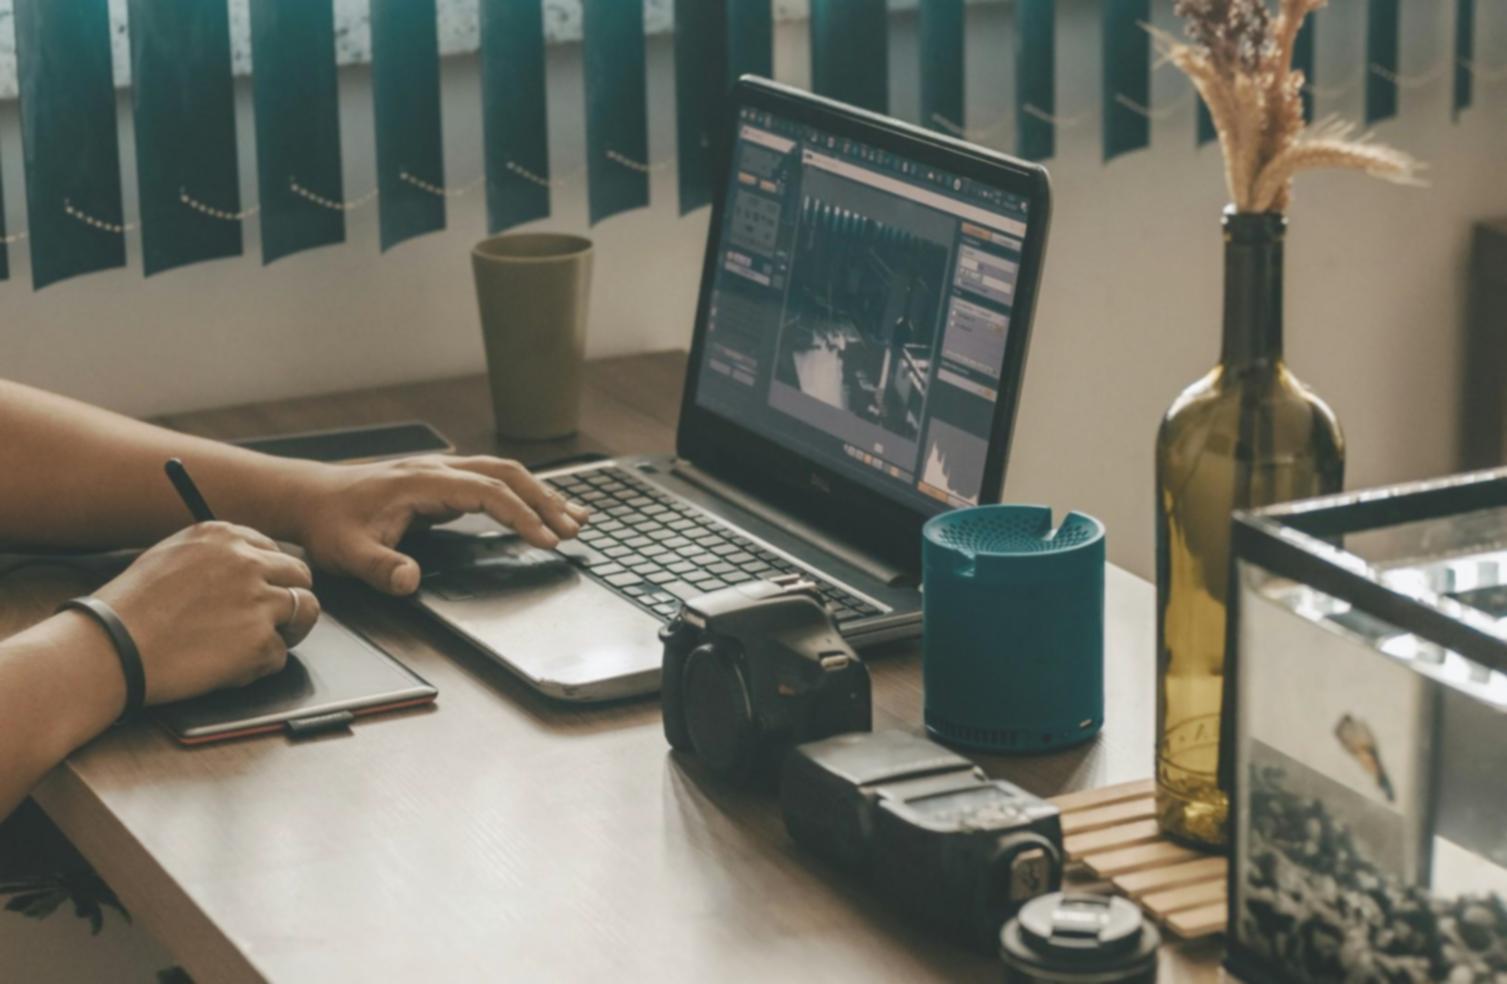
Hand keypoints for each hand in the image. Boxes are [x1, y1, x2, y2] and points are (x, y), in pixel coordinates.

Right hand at [93, 522, 319, 703]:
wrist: (111, 648)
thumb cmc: (129, 608)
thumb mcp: (170, 556)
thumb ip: (214, 555)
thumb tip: (248, 561)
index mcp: (225, 536)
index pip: (275, 550)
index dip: (272, 576)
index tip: (261, 592)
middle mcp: (248, 561)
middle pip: (301, 576)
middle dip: (291, 598)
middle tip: (272, 621)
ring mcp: (258, 600)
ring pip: (306, 611)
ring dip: (288, 631)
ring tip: (257, 644)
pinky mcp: (261, 640)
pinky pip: (280, 654)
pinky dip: (260, 665)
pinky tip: (228, 668)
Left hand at [285, 455, 589, 595]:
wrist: (309, 498)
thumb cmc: (330, 524)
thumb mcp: (348, 553)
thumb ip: (380, 568)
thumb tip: (411, 583)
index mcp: (422, 483)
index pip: (486, 491)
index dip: (520, 514)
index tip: (546, 538)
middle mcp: (438, 469)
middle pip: (506, 474)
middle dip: (545, 500)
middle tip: (575, 529)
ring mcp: (442, 472)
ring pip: (504, 473)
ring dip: (540, 494)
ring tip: (575, 517)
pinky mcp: (443, 483)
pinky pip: (493, 481)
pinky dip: (523, 494)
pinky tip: (542, 508)